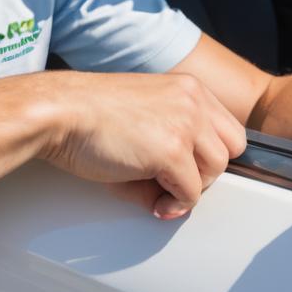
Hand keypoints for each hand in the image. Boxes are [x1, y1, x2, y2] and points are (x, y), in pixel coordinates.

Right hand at [40, 71, 247, 220]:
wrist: (59, 111)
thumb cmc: (89, 115)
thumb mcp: (144, 115)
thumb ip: (174, 140)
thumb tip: (185, 188)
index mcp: (187, 87)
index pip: (227, 127)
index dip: (209, 154)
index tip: (190, 169)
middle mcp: (192, 100)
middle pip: (232, 148)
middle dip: (207, 170)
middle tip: (175, 180)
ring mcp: (184, 123)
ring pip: (216, 171)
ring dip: (190, 187)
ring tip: (158, 189)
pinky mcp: (171, 151)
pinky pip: (191, 193)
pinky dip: (173, 204)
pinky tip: (152, 201)